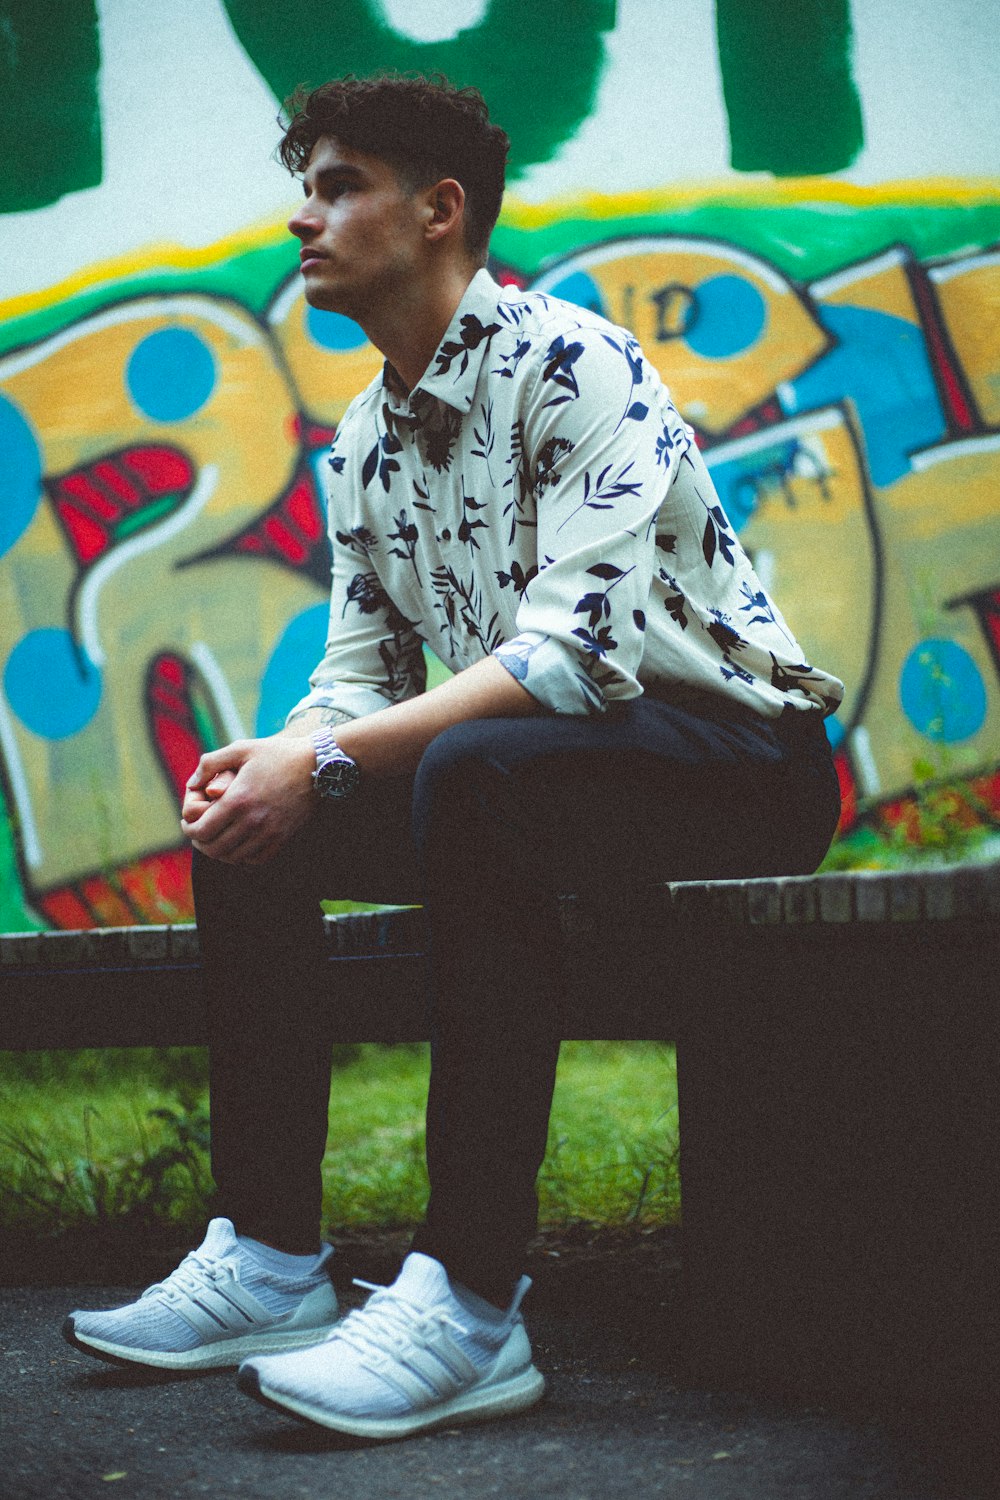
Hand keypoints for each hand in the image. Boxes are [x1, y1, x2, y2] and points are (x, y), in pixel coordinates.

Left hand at [180, 737, 315, 864]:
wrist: (318, 766)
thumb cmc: (278, 754)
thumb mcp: (242, 748)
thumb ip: (211, 763)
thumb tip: (191, 784)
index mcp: (238, 799)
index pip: (201, 830)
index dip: (189, 829)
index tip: (187, 823)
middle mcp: (252, 821)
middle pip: (214, 848)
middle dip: (200, 843)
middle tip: (198, 833)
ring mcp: (269, 833)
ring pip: (233, 857)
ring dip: (219, 852)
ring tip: (216, 839)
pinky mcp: (282, 839)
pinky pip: (255, 860)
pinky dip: (241, 857)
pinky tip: (238, 845)